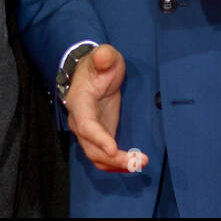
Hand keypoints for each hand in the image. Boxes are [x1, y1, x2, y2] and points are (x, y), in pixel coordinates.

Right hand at [65, 43, 144, 172]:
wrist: (93, 73)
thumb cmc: (99, 65)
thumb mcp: (105, 56)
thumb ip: (104, 56)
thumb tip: (103, 56)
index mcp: (80, 103)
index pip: (86, 125)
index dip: (98, 138)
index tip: (114, 149)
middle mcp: (80, 122)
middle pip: (92, 148)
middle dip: (114, 158)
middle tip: (138, 160)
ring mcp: (88, 133)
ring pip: (98, 157)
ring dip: (117, 165)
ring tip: (140, 163)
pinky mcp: (99, 138)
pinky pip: (104, 158)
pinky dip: (117, 165)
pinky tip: (135, 164)